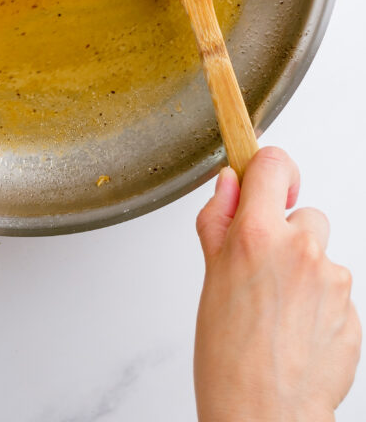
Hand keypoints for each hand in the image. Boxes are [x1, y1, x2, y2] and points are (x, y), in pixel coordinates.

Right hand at [194, 147, 360, 421]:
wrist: (264, 416)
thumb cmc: (228, 357)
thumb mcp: (210, 276)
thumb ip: (219, 220)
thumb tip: (229, 184)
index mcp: (257, 234)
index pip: (273, 164)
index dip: (268, 171)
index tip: (266, 185)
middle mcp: (300, 249)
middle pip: (304, 213)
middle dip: (287, 235)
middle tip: (263, 276)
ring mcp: (333, 280)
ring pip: (322, 255)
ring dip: (306, 272)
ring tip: (280, 312)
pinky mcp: (353, 310)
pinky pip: (337, 292)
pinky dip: (320, 305)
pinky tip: (297, 332)